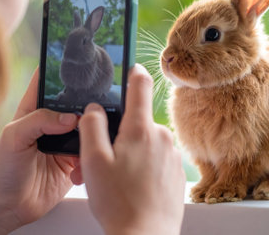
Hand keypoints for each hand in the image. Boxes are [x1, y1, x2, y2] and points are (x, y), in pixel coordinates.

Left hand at [0, 68, 79, 234]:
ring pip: (87, 126)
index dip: (60, 70)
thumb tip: (70, 117)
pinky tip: (78, 167)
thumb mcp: (12, 138)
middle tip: (95, 105)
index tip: (77, 66)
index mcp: (34, 109)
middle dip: (86, 102)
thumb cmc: (3, 169)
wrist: (9, 207)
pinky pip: (90, 151)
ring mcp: (65, 140)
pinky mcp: (74, 159)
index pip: (48, 81)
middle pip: (75, 102)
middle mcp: (52, 122)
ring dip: (91, 131)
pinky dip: (90, 156)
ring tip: (89, 138)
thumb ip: (38, 121)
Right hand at [78, 64, 185, 234]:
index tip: (132, 67)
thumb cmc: (118, 202)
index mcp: (140, 129)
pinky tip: (136, 185)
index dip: (134, 72)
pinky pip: (158, 157)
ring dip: (134, 151)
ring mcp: (172, 154)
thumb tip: (94, 108)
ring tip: (120, 178)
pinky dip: (146, 165)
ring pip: (147, 141)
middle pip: (138, 119)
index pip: (140, 85)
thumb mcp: (93, 161)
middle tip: (107, 157)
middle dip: (123, 132)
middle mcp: (161, 136)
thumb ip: (91, 127)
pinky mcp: (177, 170)